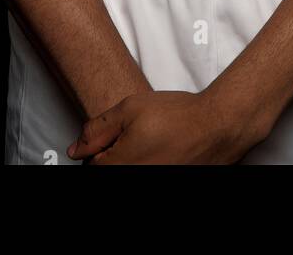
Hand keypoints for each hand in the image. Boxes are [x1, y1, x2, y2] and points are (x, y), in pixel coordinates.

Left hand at [66, 90, 258, 165]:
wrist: (216, 127)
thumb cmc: (178, 117)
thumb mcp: (129, 109)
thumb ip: (98, 129)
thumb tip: (76, 149)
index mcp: (118, 167)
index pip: (92, 165)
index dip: (101, 146)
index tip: (116, 135)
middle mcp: (135, 179)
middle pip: (110, 170)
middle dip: (116, 155)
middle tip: (136, 138)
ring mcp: (152, 182)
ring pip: (129, 173)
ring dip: (133, 160)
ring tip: (152, 144)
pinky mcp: (167, 181)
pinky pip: (147, 172)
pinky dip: (150, 163)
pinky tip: (162, 152)